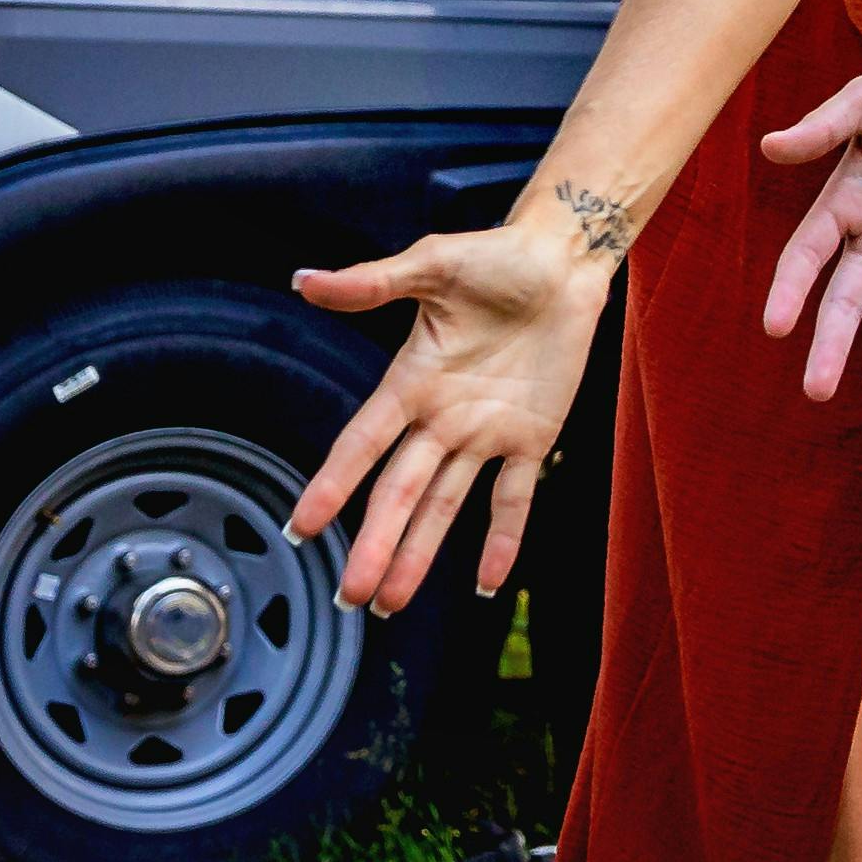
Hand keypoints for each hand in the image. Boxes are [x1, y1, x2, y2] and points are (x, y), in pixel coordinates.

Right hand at [284, 222, 610, 612]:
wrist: (562, 259)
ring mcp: (486, 433)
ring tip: (390, 604)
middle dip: (375, 542)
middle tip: (350, 594)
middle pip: (400, 492)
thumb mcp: (431, 265)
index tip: (300, 528)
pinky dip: (502, 538)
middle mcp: (442, 418)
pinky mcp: (533, 437)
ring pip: (446, 505)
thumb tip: (303, 278)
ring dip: (419, 554)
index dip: (332, 485)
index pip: (362, 444)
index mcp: (411, 381)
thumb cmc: (493, 257)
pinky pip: (515, 497)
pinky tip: (485, 583)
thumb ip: (372, 282)